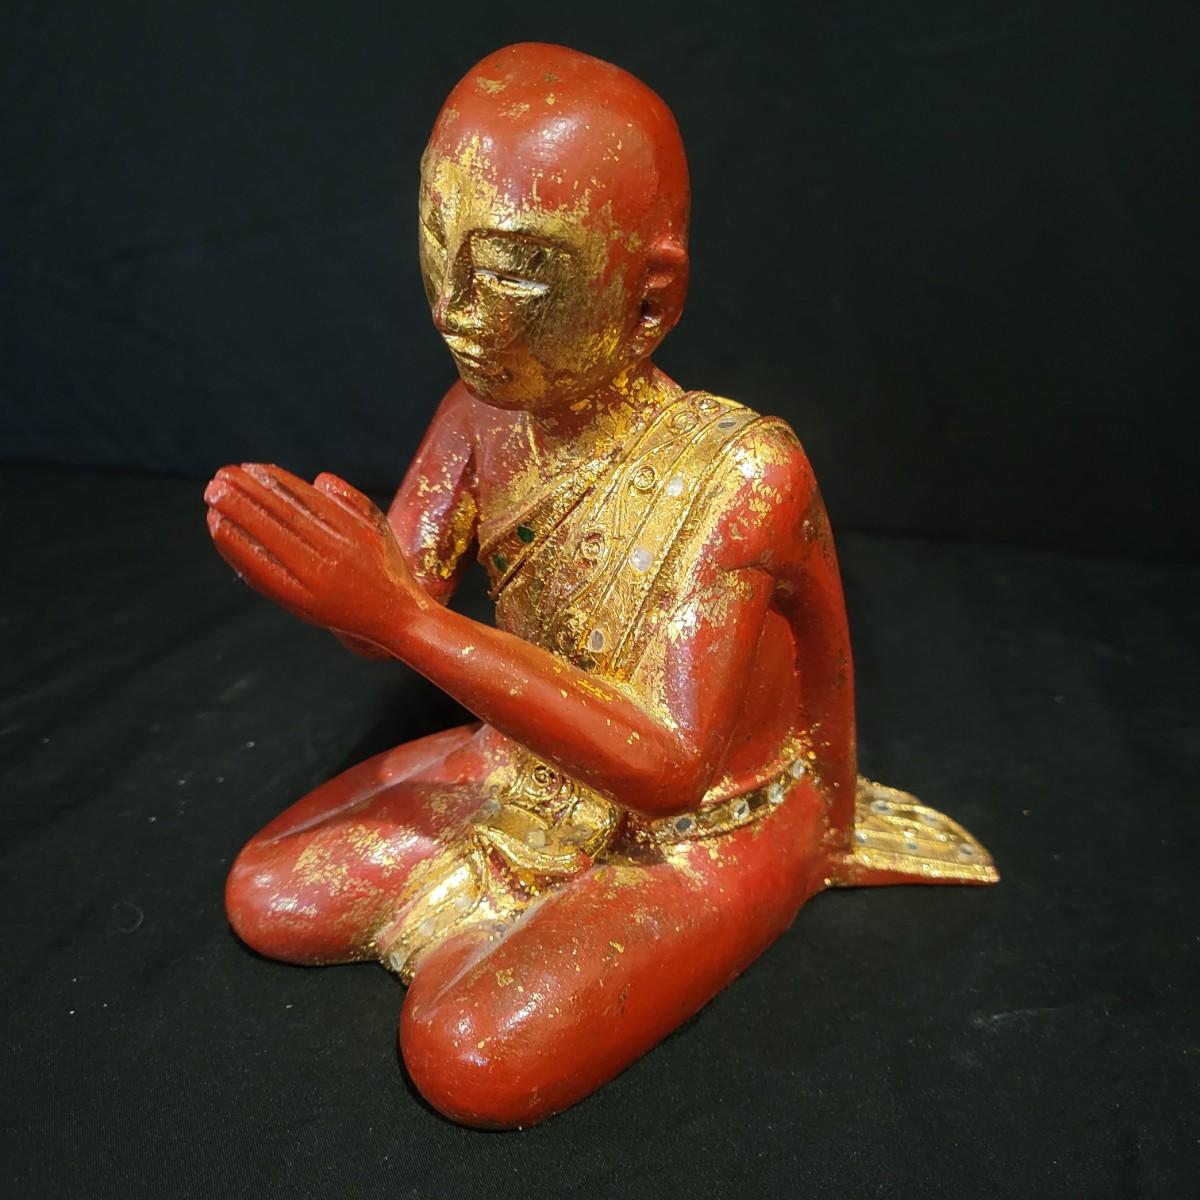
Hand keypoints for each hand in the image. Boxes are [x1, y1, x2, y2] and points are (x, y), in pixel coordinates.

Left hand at [205, 464, 420, 644]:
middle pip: (282, 520)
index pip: (304, 502)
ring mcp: (314, 582)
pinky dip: (238, 552)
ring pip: (268, 544)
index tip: (249, 468)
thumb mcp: (378, 526)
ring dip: (236, 520)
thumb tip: (317, 479)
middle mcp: (333, 556)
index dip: (274, 483)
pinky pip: (262, 574)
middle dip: (247, 497)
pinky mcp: (300, 603)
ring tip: (212, 500)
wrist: (394, 617)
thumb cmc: (385, 566)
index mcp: (351, 533)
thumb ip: (351, 500)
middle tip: (219, 477)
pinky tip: (221, 533)